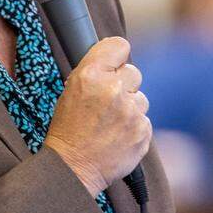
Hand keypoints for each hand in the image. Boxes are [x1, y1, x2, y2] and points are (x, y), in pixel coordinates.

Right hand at [44, 37, 150, 196]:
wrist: (73, 167)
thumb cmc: (68, 129)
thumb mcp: (70, 90)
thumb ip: (94, 71)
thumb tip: (115, 58)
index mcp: (91, 75)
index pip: (119, 45)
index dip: (116, 55)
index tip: (114, 63)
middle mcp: (113, 89)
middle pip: (133, 71)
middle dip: (123, 84)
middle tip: (107, 101)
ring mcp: (130, 111)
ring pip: (141, 98)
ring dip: (129, 107)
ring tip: (110, 123)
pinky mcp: (143, 131)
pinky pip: (144, 119)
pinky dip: (134, 127)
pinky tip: (117, 135)